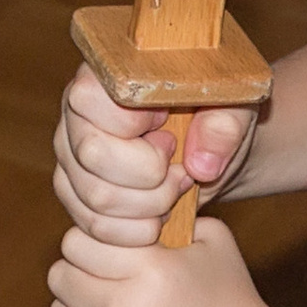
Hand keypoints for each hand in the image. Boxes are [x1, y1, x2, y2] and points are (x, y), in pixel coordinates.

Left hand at [47, 219, 272, 306]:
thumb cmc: (232, 302)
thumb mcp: (214, 243)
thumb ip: (170, 213)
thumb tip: (135, 193)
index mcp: (151, 271)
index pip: (76, 243)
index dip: (90, 241)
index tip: (107, 249)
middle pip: (60, 277)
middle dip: (79, 271)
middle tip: (102, 276)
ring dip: (76, 306)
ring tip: (106, 305)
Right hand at [54, 64, 254, 244]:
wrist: (211, 149)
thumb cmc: (218, 114)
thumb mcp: (235, 105)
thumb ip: (224, 125)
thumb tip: (201, 165)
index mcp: (103, 75)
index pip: (89, 100)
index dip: (134, 122)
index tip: (168, 122)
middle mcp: (76, 117)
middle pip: (93, 155)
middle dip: (150, 175)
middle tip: (181, 168)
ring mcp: (72, 161)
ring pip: (96, 200)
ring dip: (150, 206)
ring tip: (176, 187)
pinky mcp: (77, 198)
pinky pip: (96, 228)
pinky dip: (139, 231)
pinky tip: (161, 214)